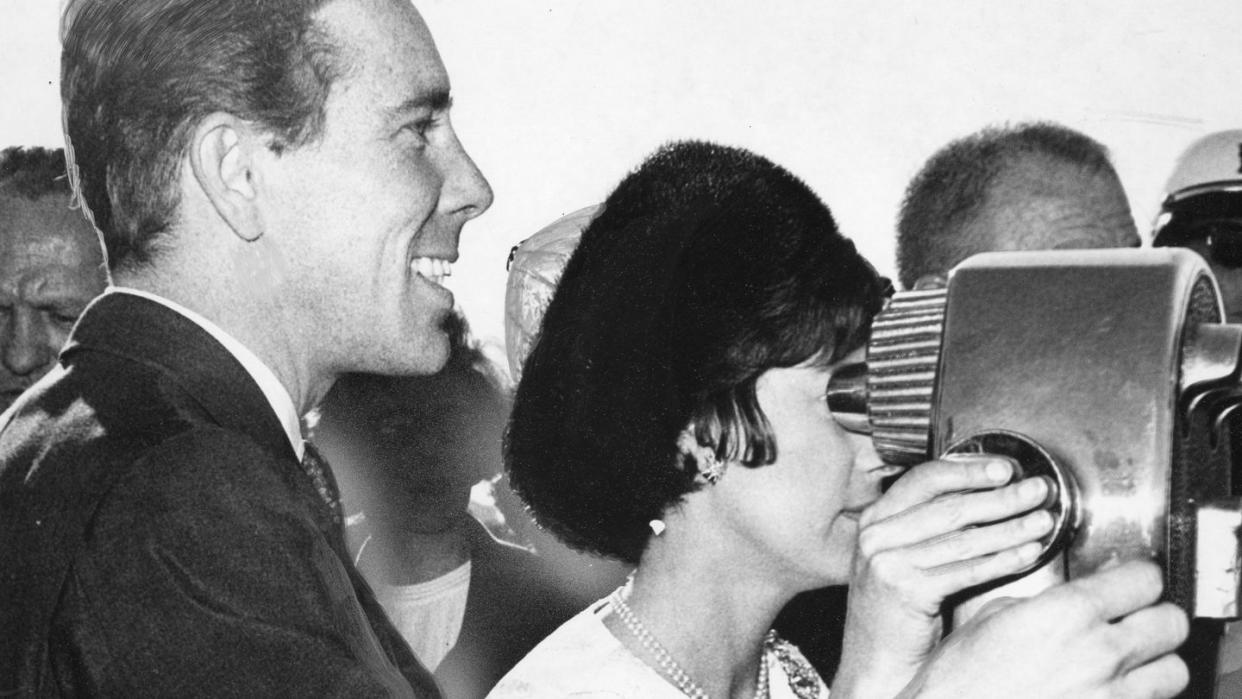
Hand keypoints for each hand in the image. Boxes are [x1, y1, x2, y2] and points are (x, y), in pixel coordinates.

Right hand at [833, 455, 1054, 696]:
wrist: (876, 662)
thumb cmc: (897, 612)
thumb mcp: (900, 558)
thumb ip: (927, 527)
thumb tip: (986, 496)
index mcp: (875, 519)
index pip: (925, 480)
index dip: (968, 470)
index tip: (1005, 468)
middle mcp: (876, 536)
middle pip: (950, 506)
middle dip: (1001, 496)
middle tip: (1038, 489)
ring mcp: (888, 563)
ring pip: (963, 538)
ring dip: (1011, 527)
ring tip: (1043, 520)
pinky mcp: (906, 591)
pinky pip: (966, 570)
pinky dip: (1003, 560)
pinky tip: (1028, 552)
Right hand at [900, 559, 1188, 698]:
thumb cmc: (959, 679)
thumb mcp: (990, 618)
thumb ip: (1042, 603)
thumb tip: (1067, 599)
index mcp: (1066, 613)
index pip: (1143, 579)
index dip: (1137, 577)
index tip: (1129, 581)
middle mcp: (1100, 653)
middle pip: (1172, 622)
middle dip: (1155, 617)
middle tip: (1136, 618)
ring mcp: (1112, 696)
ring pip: (1175, 670)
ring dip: (1156, 663)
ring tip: (1131, 662)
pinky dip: (1139, 695)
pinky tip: (1109, 690)